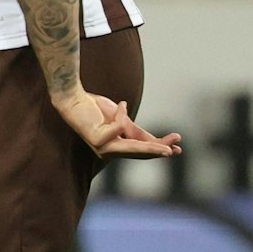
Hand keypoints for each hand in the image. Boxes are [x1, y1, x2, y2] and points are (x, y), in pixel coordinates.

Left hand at [52, 90, 181, 158]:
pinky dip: (121, 114)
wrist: (75, 99)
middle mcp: (109, 152)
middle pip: (138, 151)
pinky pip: (117, 128)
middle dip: (158, 150)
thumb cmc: (97, 110)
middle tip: (174, 151)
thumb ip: (134, 129)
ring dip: (149, 148)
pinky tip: (121, 104)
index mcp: (117, 147)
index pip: (141, 150)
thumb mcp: (122, 120)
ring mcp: (102, 147)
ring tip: (165, 149)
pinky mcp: (97, 139)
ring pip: (131, 148)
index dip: (158, 148)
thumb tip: (154, 140)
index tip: (177, 146)